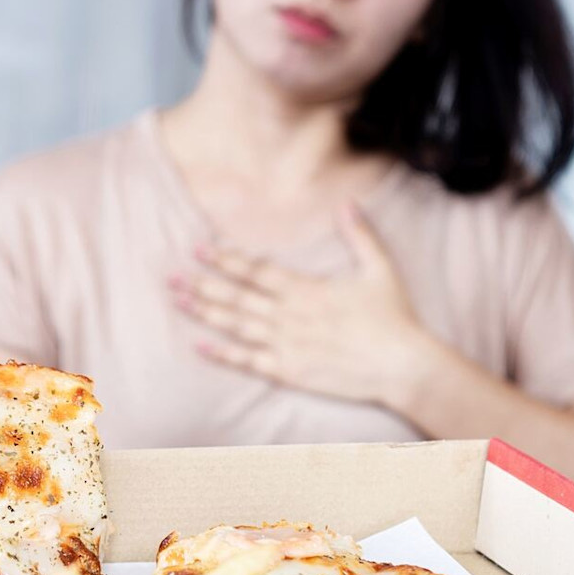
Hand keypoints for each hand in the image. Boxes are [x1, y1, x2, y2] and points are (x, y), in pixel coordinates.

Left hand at [168, 202, 439, 404]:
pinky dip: (223, 354)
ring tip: (179, 301)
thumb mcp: (380, 269)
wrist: (402, 366)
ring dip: (205, 313)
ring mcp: (286, 345)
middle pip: (236, 297)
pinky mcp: (290, 372)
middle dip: (202, 284)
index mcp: (306, 289)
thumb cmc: (393, 318)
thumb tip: (347, 202)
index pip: (256, 270)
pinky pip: (249, 362)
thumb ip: (360, 235)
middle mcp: (289, 316)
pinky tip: (200, 345)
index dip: (226, 258)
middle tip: (171, 276)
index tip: (200, 248)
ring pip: (236, 326)